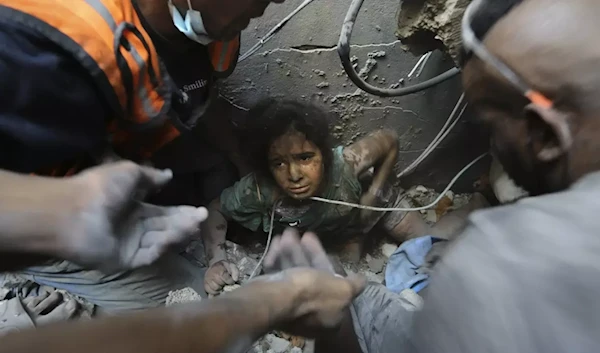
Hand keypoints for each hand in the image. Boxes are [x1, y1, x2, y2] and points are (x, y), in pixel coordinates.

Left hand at [60, 161, 207, 271]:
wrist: (74, 212)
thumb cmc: (101, 188)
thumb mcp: (129, 172)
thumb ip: (151, 176)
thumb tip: (169, 175)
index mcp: (132, 207)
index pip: (161, 212)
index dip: (180, 211)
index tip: (198, 209)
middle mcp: (132, 227)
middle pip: (164, 226)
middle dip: (184, 221)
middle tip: (203, 216)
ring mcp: (129, 245)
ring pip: (160, 240)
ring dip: (178, 231)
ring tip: (195, 223)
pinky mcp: (125, 261)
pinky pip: (149, 254)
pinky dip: (163, 245)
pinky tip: (176, 234)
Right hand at [204, 260, 239, 294]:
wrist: (215, 265)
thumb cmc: (224, 267)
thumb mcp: (231, 266)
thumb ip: (235, 271)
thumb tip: (235, 279)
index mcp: (220, 270)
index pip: (226, 279)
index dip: (230, 281)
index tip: (231, 281)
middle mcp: (212, 275)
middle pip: (220, 285)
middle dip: (225, 285)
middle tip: (226, 283)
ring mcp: (207, 280)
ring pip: (215, 289)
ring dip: (220, 289)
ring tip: (222, 286)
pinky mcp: (205, 284)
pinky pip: (209, 291)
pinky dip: (214, 292)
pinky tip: (217, 289)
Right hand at [258, 228, 365, 335]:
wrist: (274, 299)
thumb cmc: (312, 293)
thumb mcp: (343, 290)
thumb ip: (354, 285)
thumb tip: (361, 280)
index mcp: (330, 317)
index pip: (334, 288)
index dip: (329, 266)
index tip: (327, 251)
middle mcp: (310, 315)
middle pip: (313, 278)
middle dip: (308, 254)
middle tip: (305, 235)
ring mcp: (289, 307)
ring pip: (294, 273)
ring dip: (292, 251)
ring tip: (288, 232)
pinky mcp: (272, 298)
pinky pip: (278, 275)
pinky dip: (278, 258)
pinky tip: (277, 241)